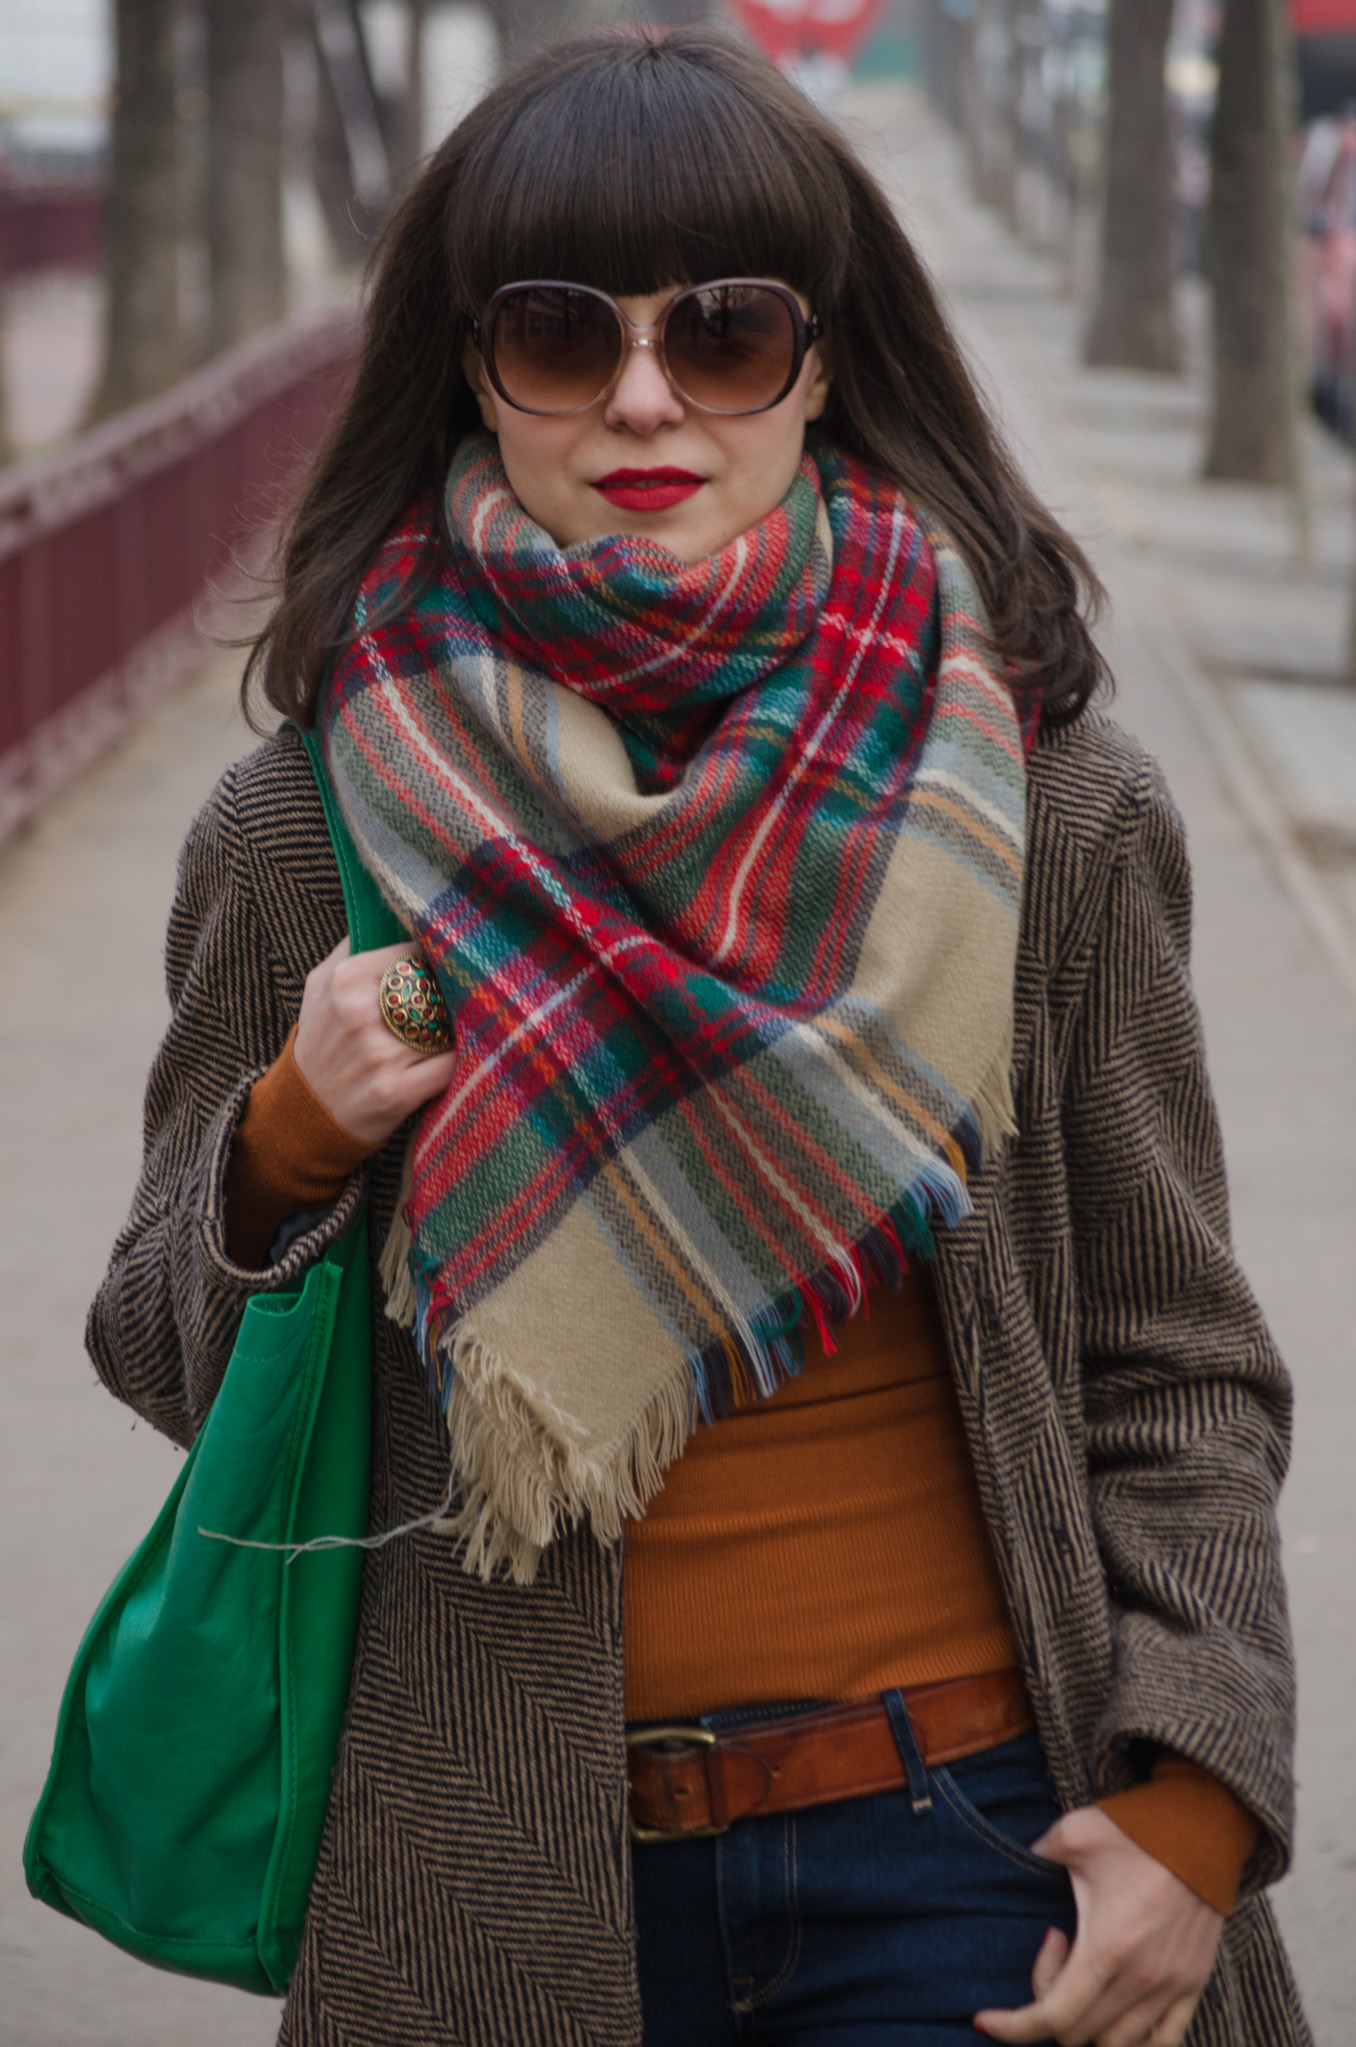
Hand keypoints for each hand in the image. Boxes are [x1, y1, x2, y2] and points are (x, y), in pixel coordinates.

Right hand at [293, 938, 458, 1147]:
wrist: (302, 1115)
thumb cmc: (318, 1043)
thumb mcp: (319, 987)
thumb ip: (351, 948)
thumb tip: (391, 916)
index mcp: (346, 980)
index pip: (416, 953)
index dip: (437, 962)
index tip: (448, 970)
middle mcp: (362, 1014)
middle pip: (437, 988)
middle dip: (454, 995)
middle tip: (464, 1001)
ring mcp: (380, 1054)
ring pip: (448, 1027)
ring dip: (459, 1030)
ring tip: (457, 1031)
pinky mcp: (397, 1092)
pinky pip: (450, 1066)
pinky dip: (460, 1062)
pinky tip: (457, 1060)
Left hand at [974, 1804, 1222, 2046]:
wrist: (1203, 1827)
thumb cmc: (1137, 1830)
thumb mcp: (1074, 1835)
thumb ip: (1035, 1855)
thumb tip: (1013, 1864)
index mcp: (1107, 1948)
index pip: (1053, 2016)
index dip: (1013, 2027)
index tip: (984, 2019)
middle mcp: (1140, 1979)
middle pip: (1079, 2034)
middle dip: (1048, 2006)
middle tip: (1055, 1950)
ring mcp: (1171, 1987)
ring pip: (1118, 2046)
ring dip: (1088, 2024)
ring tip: (1084, 1972)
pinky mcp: (1193, 1985)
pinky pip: (1164, 2042)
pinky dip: (1133, 2042)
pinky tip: (1113, 2010)